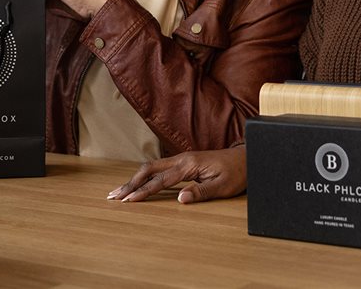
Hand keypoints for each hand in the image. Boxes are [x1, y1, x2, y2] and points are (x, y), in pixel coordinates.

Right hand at [107, 145, 247, 202]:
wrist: (246, 158)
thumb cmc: (236, 174)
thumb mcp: (222, 186)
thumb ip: (200, 192)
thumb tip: (179, 200)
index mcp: (188, 165)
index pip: (160, 179)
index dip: (143, 191)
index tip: (128, 200)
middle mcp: (181, 159)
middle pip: (148, 169)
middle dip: (130, 183)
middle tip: (113, 196)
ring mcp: (181, 159)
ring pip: (151, 167)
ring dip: (134, 179)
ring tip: (119, 191)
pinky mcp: (183, 163)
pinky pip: (159, 168)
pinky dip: (145, 176)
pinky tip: (138, 184)